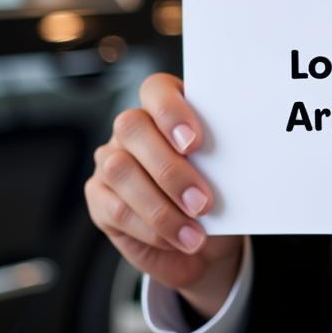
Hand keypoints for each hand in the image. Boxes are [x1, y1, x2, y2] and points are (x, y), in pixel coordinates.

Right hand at [85, 73, 243, 319]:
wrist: (206, 243)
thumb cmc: (220, 197)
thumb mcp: (228, 176)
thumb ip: (220, 158)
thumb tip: (233, 159)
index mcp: (167, 109)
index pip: (156, 89)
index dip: (171, 111)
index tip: (194, 142)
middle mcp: (134, 128)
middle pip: (132, 128)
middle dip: (169, 169)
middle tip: (202, 202)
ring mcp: (110, 159)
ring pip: (119, 169)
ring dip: (160, 207)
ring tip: (195, 234)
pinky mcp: (99, 196)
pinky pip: (116, 208)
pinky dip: (151, 229)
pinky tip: (177, 240)